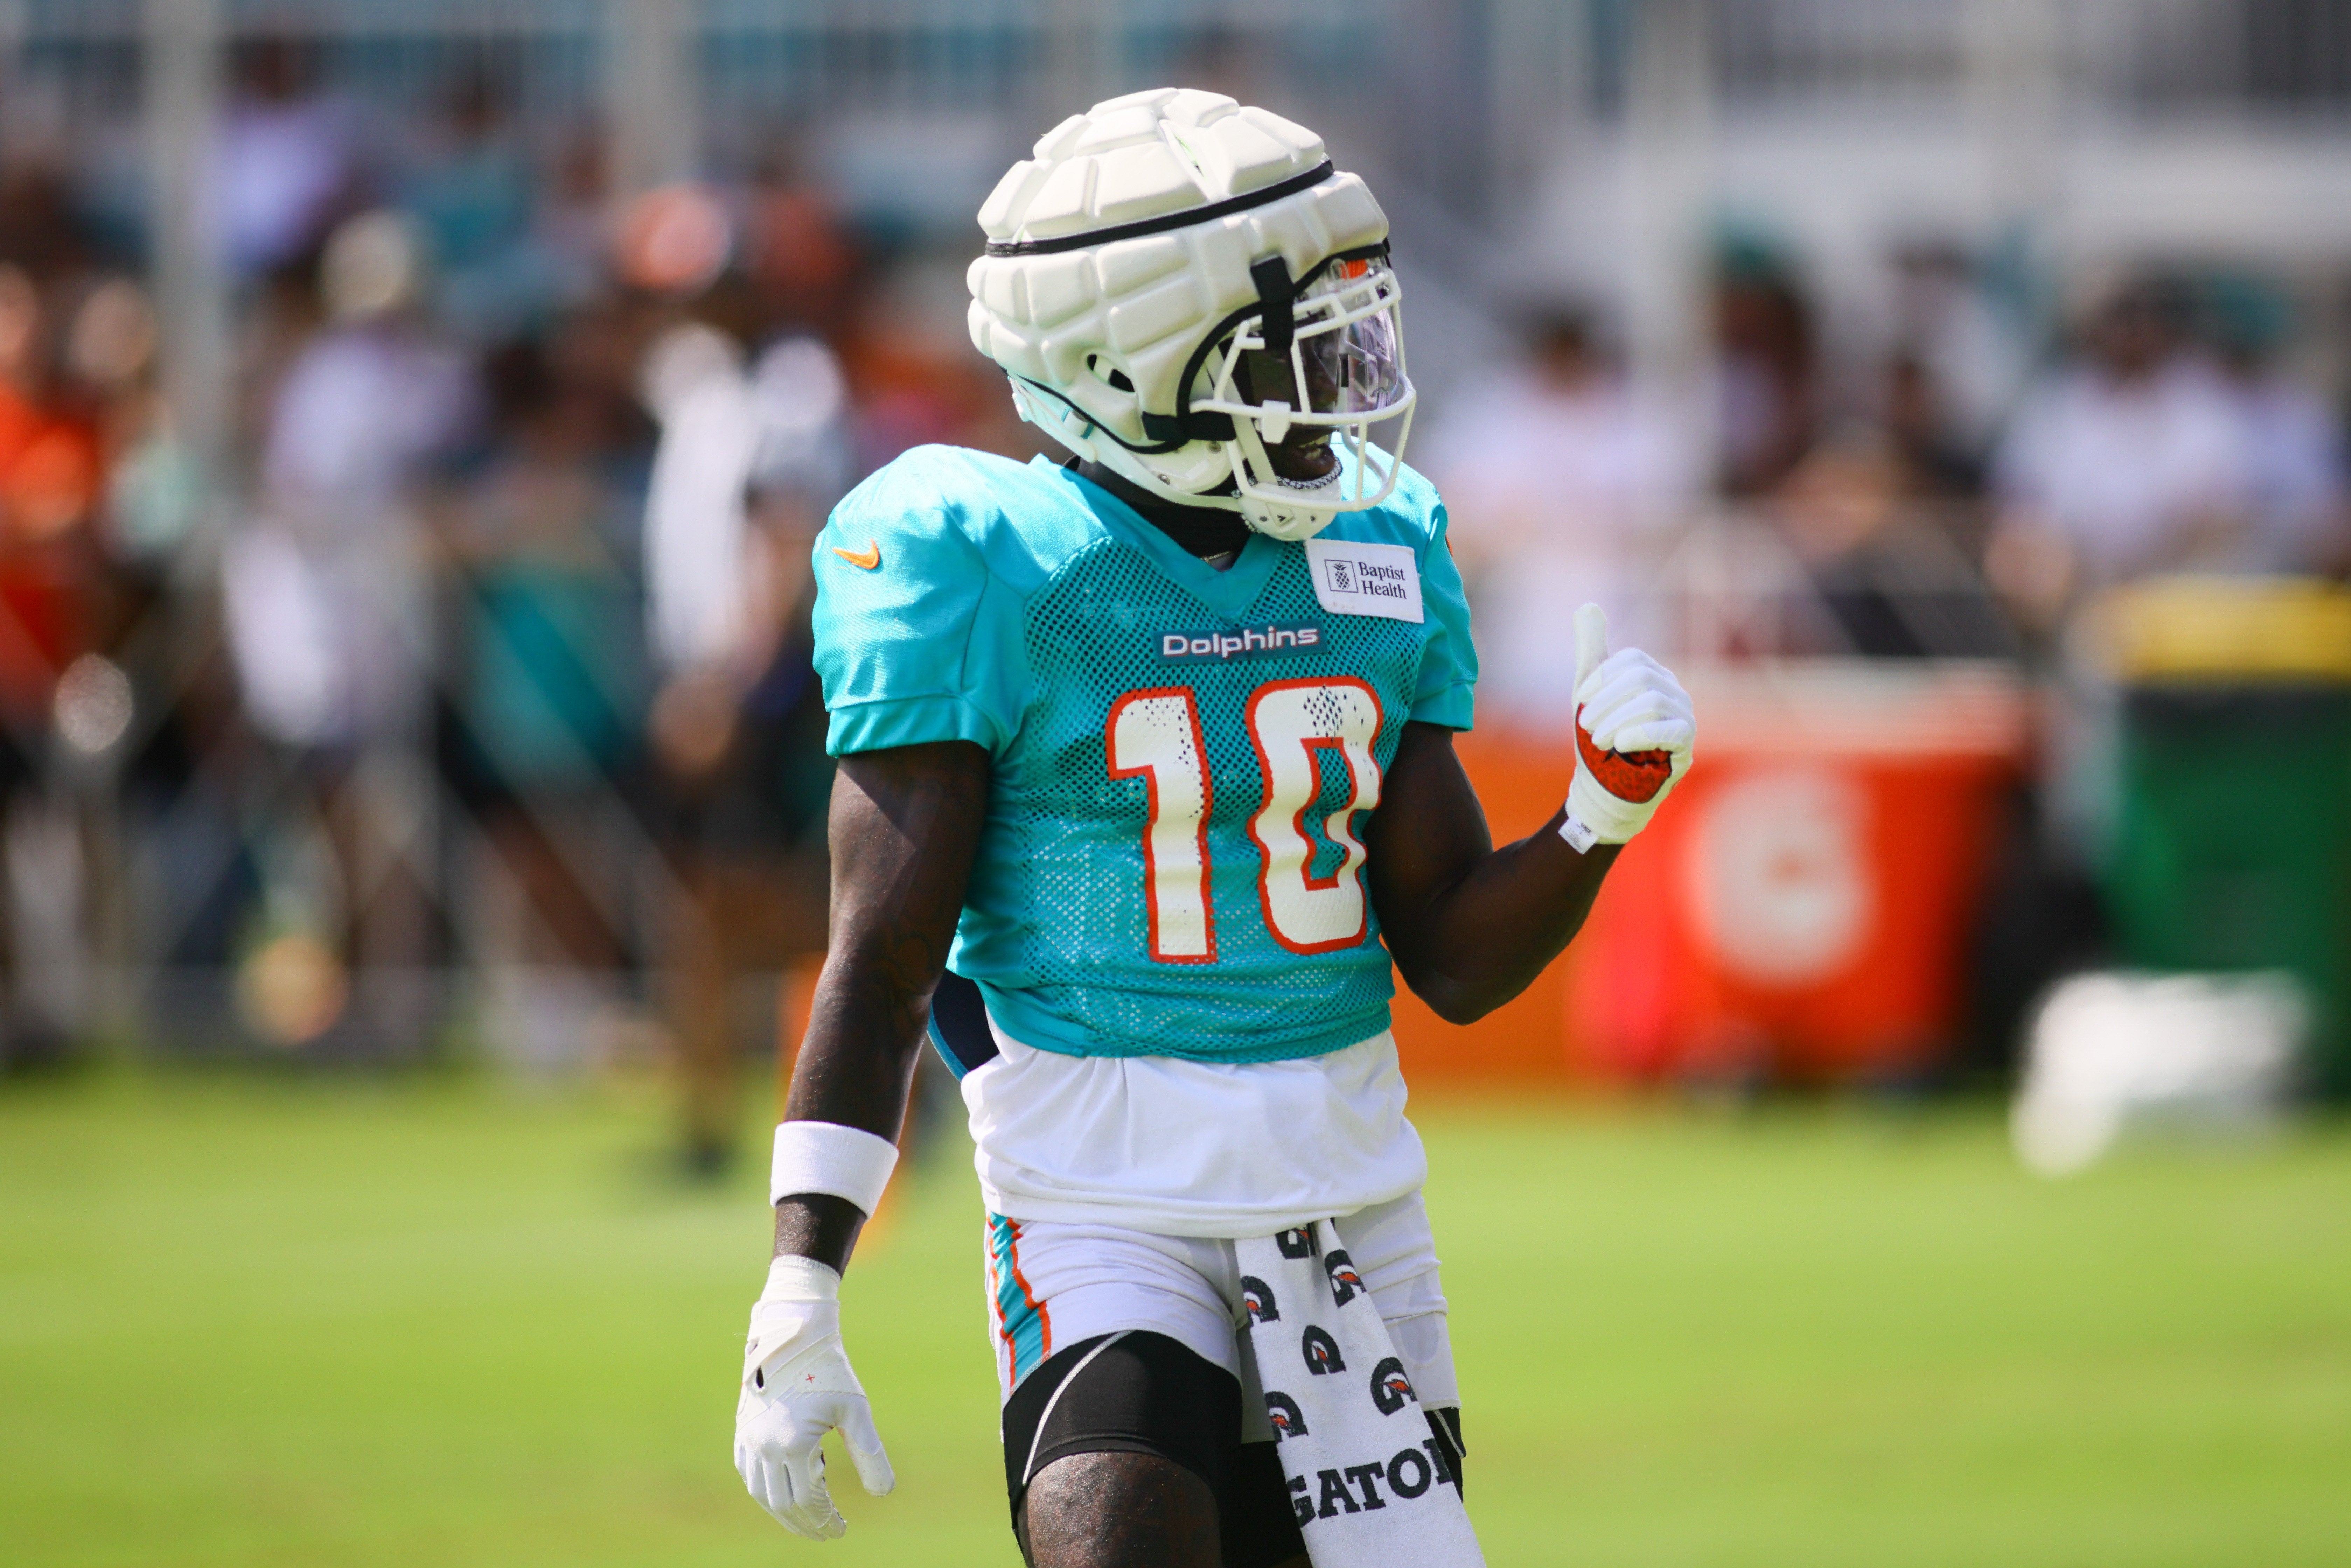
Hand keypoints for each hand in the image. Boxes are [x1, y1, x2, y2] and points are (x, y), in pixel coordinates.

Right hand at [734, 1256, 895, 1538]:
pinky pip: (748, 1474)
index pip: (808, 1500)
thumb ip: (870, 1453)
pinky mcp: (741, 1431)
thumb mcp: (855, 1410)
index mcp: (792, 1443)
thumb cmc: (829, 1369)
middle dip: (805, 1524)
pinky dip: (765, 1491)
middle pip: (783, 1504)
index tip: (841, 1530)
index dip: (825, 1520)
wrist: (792, 1334)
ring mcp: (747, 1439)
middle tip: (826, 1533)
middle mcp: (763, 1446)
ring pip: (761, 1493)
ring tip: (806, 1521)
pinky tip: (784, 1493)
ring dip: (783, 1513)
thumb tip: (884, 1494)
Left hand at [1561, 604, 1693, 849]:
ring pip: (1651, 702)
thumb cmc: (1598, 739)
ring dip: (1616, 722)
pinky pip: (1671, 729)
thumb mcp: (1588, 692)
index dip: (1601, 679)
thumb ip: (1591, 650)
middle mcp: (1673, 689)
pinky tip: (1621, 745)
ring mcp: (1684, 716)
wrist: (1604, 788)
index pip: (1631, 661)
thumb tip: (1587, 606)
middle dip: (1605, 703)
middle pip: (1640, 679)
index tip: (1581, 703)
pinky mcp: (1686, 744)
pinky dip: (1640, 734)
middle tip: (1586, 727)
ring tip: (1599, 741)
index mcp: (1651, 674)